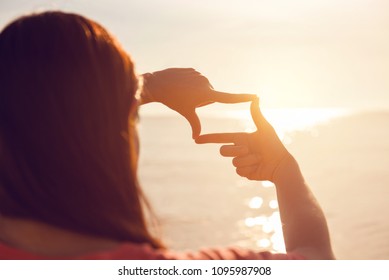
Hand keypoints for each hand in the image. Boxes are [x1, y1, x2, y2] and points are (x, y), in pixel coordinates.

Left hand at [141, 68, 255, 137]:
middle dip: (201, 100)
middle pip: (210, 96)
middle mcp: (207, 83)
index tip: (255, 96)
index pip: (229, 98)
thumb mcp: (186, 113)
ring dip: (196, 92)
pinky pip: (196, 81)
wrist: (159, 84)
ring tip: (182, 92)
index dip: (243, 98)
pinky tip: (180, 85)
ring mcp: (200, 76)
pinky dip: (190, 84)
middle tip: (187, 99)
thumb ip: (195, 124)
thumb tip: (195, 138)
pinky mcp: (194, 71)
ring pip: (202, 88)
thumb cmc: (173, 100)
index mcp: (207, 94)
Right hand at [195, 98, 290, 181]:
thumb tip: (255, 97)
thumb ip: (256, 114)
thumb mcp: (265, 128)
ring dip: (247, 160)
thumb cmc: (275, 145)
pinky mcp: (244, 172)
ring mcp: (241, 162)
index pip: (221, 138)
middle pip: (223, 151)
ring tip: (259, 158)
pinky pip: (239, 171)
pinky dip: (249, 168)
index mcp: (241, 138)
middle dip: (235, 150)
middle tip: (248, 150)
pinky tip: (258, 167)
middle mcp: (239, 149)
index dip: (208, 138)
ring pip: (233, 161)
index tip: (196, 139)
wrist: (281, 165)